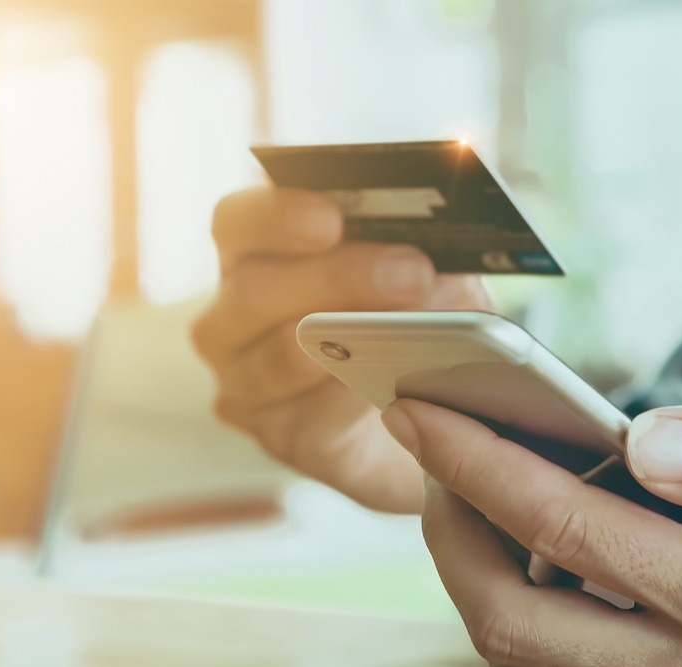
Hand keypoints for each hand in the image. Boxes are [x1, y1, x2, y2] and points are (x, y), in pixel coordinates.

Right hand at [192, 186, 489, 512]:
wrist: (433, 418)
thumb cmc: (418, 326)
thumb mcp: (433, 276)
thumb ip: (427, 251)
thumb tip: (446, 248)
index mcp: (261, 254)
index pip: (240, 222)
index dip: (277, 215)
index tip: (333, 218)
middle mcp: (235, 316)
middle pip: (256, 289)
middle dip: (340, 277)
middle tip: (412, 272)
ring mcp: (247, 382)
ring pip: (279, 357)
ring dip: (352, 343)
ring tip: (418, 333)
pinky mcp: (281, 437)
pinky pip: (309, 419)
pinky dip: (357, 401)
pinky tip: (398, 390)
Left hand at [380, 399, 681, 666]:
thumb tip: (642, 438)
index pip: (561, 528)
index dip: (476, 464)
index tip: (422, 410)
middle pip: (512, 622)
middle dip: (446, 534)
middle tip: (432, 457)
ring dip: (476, 589)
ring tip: (473, 505)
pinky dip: (530, 628)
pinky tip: (543, 564)